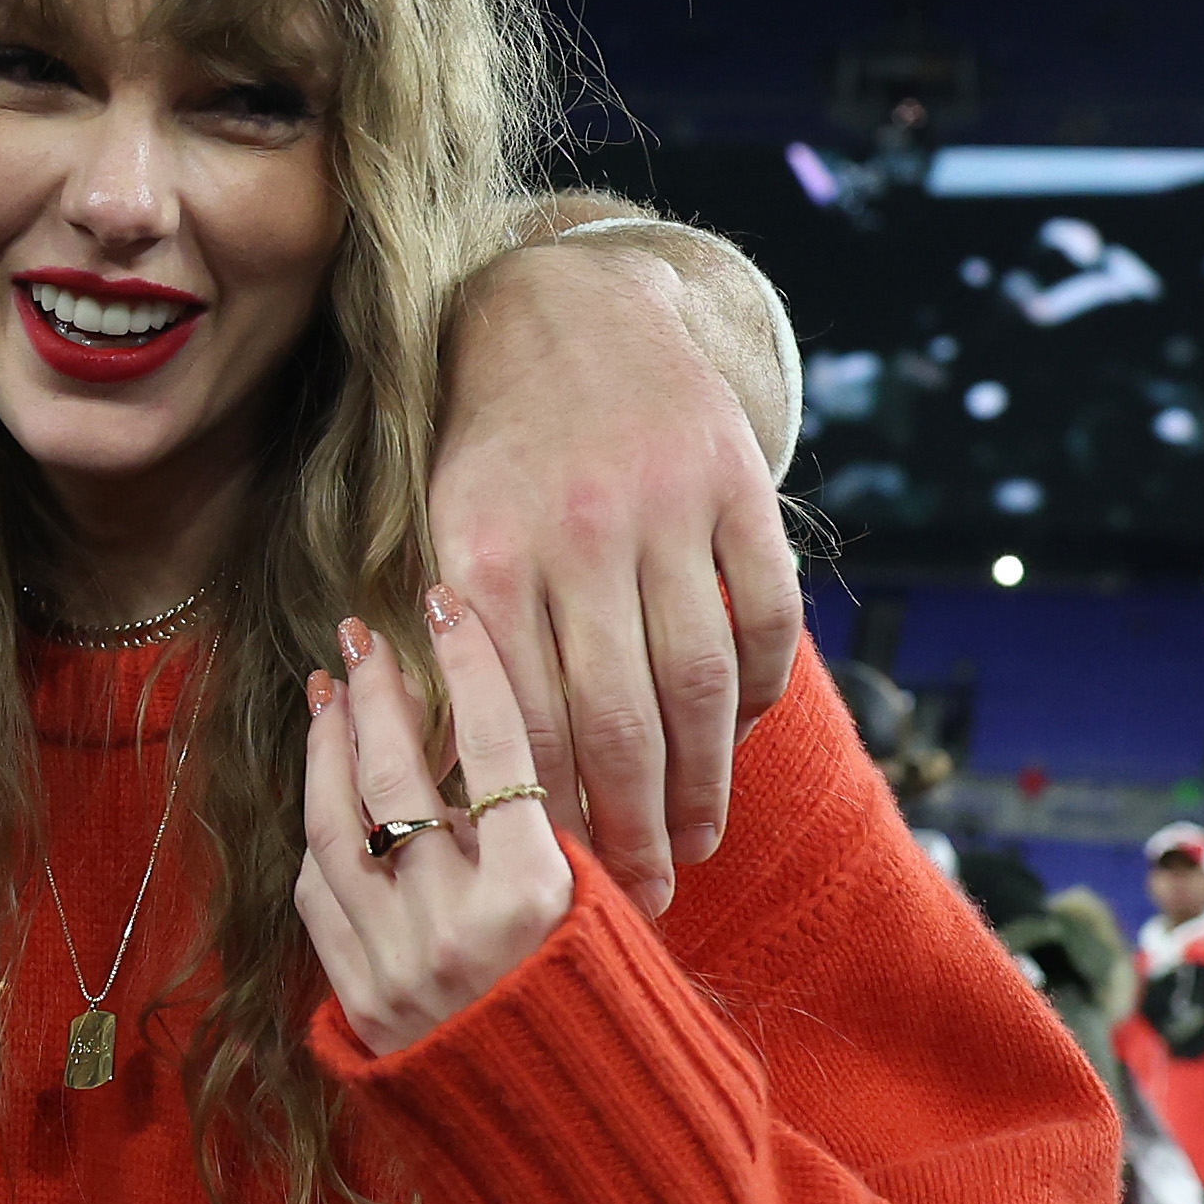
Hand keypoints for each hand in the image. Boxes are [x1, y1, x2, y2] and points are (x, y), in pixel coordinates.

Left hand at [296, 591, 580, 1059]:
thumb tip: (506, 749)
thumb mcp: (611, 923)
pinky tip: (324, 793)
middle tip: (362, 632)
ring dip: (328, 751)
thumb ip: (556, 841)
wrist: (579, 1151)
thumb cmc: (615, 1027)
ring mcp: (395, 963)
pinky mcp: (357, 1000)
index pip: (496, 745)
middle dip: (377, 692)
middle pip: (397, 775)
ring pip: (336, 827)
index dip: (469, 663)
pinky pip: (317, 896)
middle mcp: (456, 923)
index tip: (446, 600)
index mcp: (538, 894)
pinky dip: (319, 835)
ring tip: (329, 693)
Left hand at [427, 232, 801, 914]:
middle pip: (621, 720)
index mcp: (486, 555)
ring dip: (704, 781)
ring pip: (701, 682)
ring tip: (695, 841)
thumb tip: (459, 793)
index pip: (525, 722)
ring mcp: (668, 507)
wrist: (562, 306)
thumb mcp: (439, 533)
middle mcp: (578, 532)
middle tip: (644, 897)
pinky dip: (758, 693)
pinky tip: (736, 744)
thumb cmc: (485, 449)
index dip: (548, 816)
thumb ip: (453, 650)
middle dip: (633, 825)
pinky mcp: (738, 486)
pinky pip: (765, 618)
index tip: (560, 886)